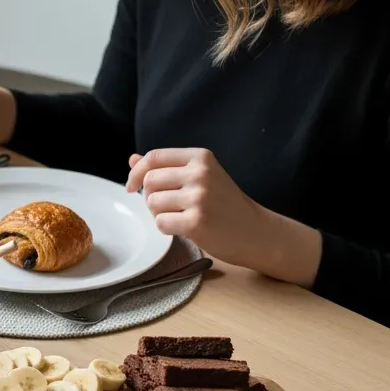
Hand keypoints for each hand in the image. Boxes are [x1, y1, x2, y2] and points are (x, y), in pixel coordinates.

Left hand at [126, 148, 321, 285]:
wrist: (257, 233)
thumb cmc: (226, 206)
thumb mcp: (200, 178)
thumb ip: (167, 168)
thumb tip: (133, 159)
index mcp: (200, 157)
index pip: (154, 157)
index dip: (136, 172)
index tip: (132, 186)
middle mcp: (200, 173)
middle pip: (149, 181)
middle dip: (151, 197)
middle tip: (170, 208)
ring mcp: (199, 197)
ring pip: (152, 203)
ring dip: (159, 214)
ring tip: (181, 217)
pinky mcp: (196, 221)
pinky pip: (160, 223)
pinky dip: (167, 229)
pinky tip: (185, 228)